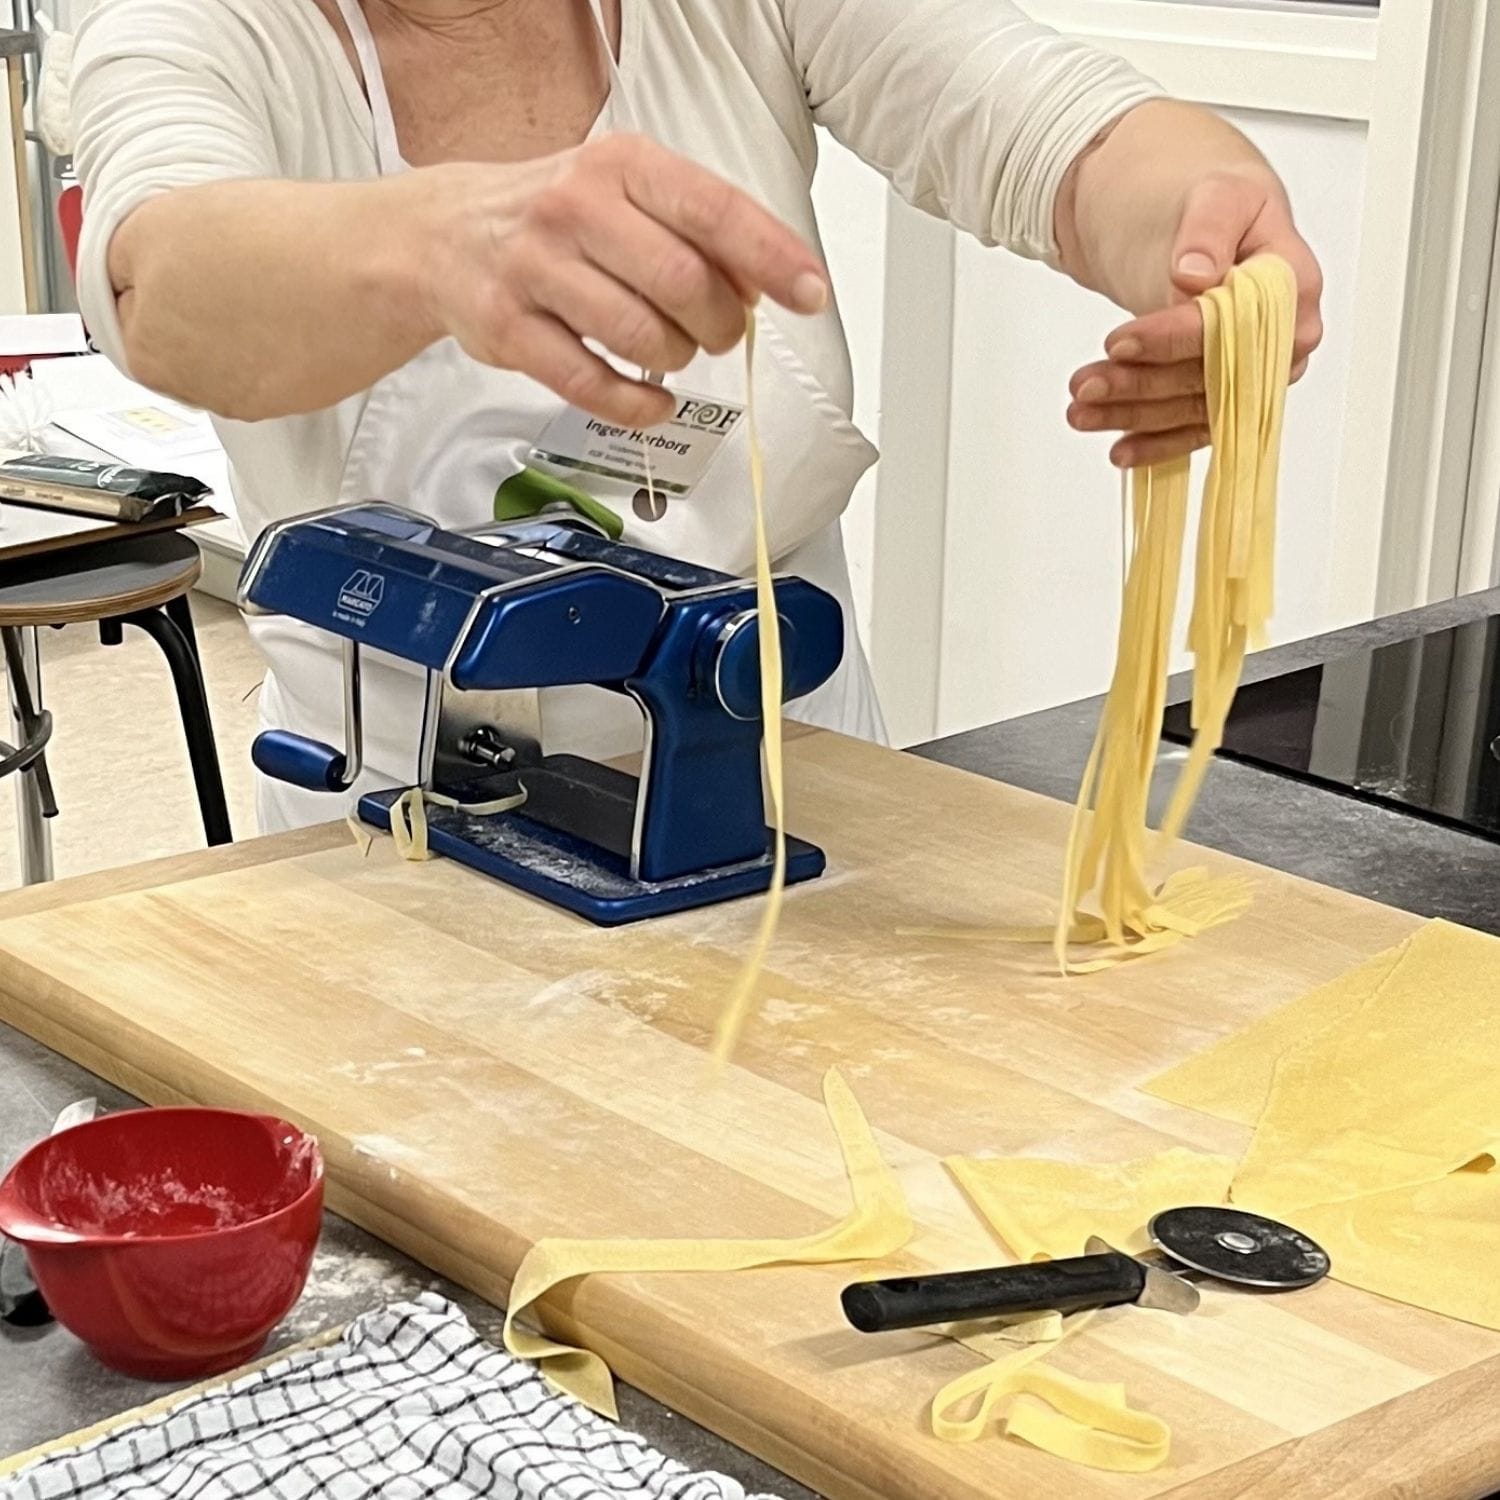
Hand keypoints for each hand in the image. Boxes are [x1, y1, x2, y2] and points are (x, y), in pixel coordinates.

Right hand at [407, 135, 829, 427]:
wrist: (444, 235)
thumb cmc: (555, 217)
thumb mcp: (627, 193)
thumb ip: (698, 229)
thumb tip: (768, 280)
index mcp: (619, 165)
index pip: (714, 210)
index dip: (772, 258)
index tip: (810, 293)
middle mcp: (574, 209)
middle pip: (683, 282)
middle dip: (720, 323)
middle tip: (720, 333)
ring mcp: (536, 270)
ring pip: (641, 337)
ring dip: (678, 360)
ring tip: (673, 353)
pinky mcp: (509, 329)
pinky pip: (592, 384)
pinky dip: (638, 405)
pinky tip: (652, 401)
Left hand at [1065, 167, 1322, 468]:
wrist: (1206, 220)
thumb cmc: (1218, 204)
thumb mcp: (1215, 193)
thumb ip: (1207, 229)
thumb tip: (1194, 272)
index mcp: (1293, 283)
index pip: (1235, 325)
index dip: (1175, 339)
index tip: (1120, 341)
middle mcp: (1285, 337)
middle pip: (1212, 376)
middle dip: (1142, 385)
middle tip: (1085, 384)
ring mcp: (1257, 371)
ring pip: (1196, 408)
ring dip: (1134, 415)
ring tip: (1080, 409)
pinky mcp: (1229, 391)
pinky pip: (1195, 426)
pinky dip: (1154, 442)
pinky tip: (1119, 449)